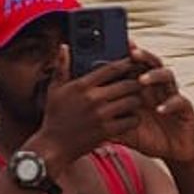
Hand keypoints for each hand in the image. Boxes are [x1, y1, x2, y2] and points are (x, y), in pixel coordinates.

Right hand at [33, 46, 142, 172]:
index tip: (133, 62)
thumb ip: (62, 67)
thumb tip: (64, 47)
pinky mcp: (107, 131)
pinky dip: (134, 118)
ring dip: (137, 100)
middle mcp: (94, 99)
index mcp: (82, 85)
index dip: (126, 63)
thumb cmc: (54, 117)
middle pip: (127, 84)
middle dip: (136, 82)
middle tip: (140, 82)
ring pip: (132, 102)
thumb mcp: (55, 90)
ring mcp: (102, 116)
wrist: (53, 146)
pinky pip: (130, 121)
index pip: (111, 68)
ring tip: (136, 99)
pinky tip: (131, 117)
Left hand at [113, 44, 193, 162]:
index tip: (117, 46)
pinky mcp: (185, 109)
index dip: (127, 55)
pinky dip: (169, 104)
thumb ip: (108, 118)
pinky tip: (160, 109)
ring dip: (155, 76)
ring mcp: (172, 95)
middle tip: (131, 53)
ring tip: (142, 80)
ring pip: (167, 76)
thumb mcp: (123, 128)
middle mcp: (157, 87)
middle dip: (142, 56)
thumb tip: (85, 115)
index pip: (135, 66)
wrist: (170, 152)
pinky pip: (179, 102)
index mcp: (142, 88)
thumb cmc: (146, 136)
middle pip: (151, 63)